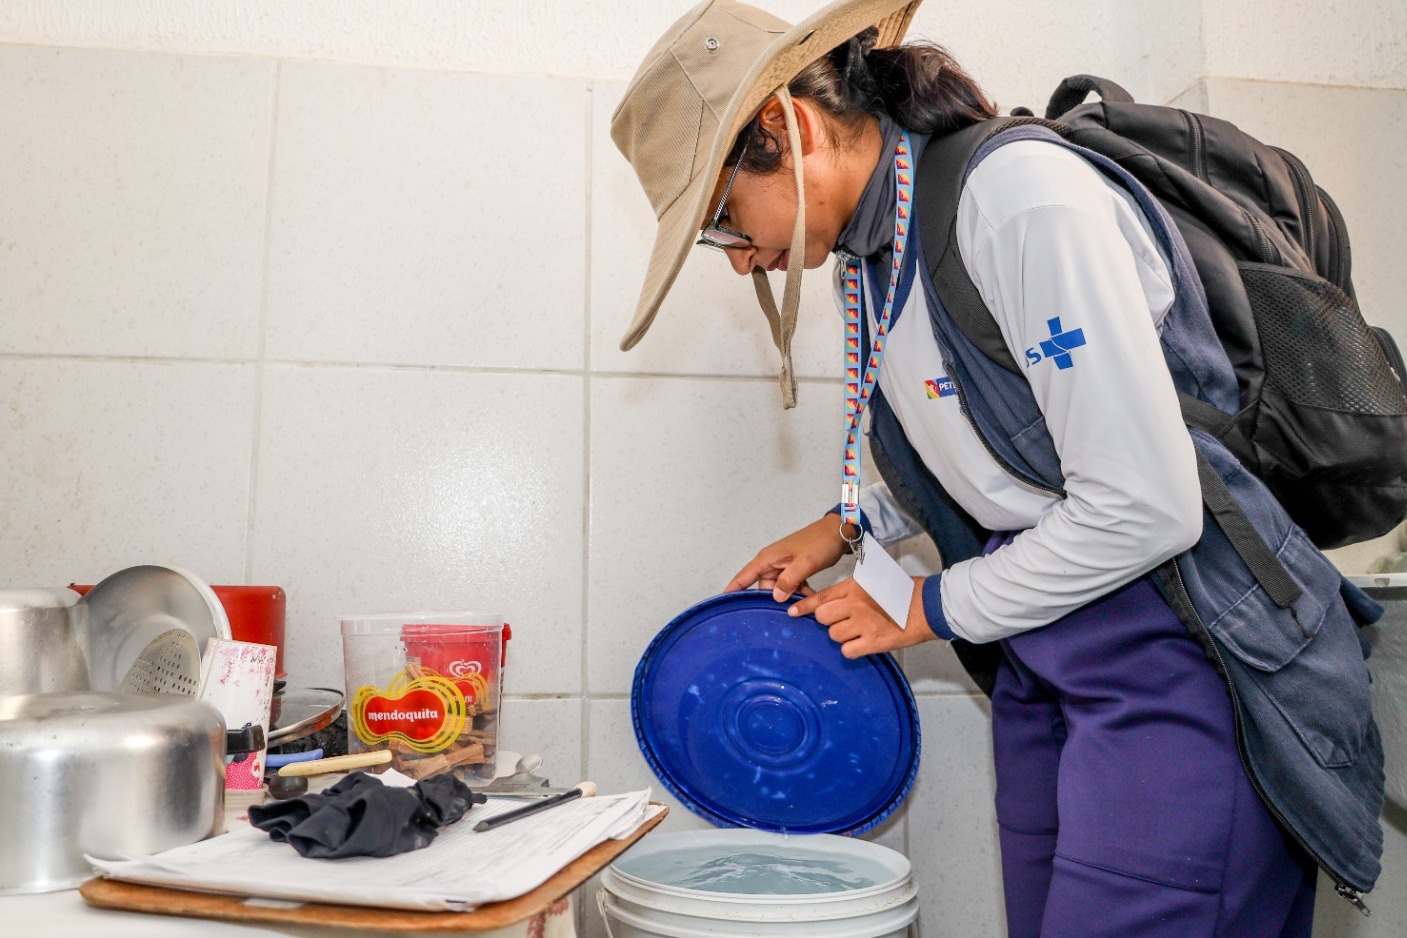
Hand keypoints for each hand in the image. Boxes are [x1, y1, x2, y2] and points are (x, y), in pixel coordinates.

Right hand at [724, 514, 851, 600]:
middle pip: (764, 588)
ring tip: (804, 602)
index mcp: (768, 558)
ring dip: (790, 597)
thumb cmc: (820, 542)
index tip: (724, 602)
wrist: (838, 533)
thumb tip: (775, 596)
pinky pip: (790, 586)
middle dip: (775, 599)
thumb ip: (789, 580)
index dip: (733, 589)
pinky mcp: (794, 570)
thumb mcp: (805, 563)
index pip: (744, 576)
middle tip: (789, 609)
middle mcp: (772, 563)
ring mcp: (783, 567)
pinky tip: (809, 598)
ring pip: (779, 589)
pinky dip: (798, 593)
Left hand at [786, 576, 935, 658]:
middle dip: (828, 621)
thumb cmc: (905, 592)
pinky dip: (852, 649)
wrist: (929, 606)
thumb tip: (835, 596)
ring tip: (857, 630)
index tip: (792, 612)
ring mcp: (864, 625)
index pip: (821, 597)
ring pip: (834, 635)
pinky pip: (847, 651)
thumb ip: (854, 586)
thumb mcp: (877, 579)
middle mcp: (856, 605)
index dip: (803, 607)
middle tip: (840, 621)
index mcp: (855, 587)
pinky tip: (862, 643)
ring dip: (841, 635)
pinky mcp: (874, 642)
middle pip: (822, 618)